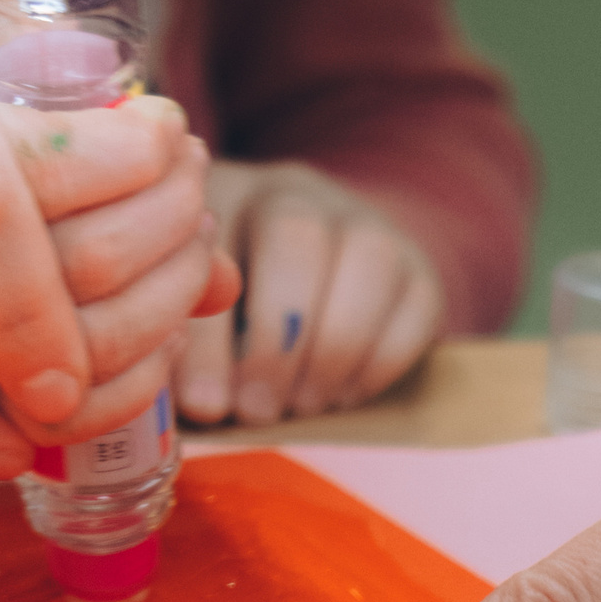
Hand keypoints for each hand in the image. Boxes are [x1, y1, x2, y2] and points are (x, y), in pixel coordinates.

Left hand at [175, 160, 443, 425]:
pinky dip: (379, 361)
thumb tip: (204, 403)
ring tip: (299, 406)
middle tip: (256, 410)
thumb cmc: (224, 307)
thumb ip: (186, 343)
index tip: (203, 405)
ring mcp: (360, 219)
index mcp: (217, 194)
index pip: (212, 250)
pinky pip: (414, 303)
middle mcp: (290, 191)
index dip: (207, 337)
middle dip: (276, 340)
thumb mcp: (190, 312)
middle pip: (294, 237)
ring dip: (333, 352)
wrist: (312, 274)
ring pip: (367, 260)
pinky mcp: (414, 263)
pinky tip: (340, 396)